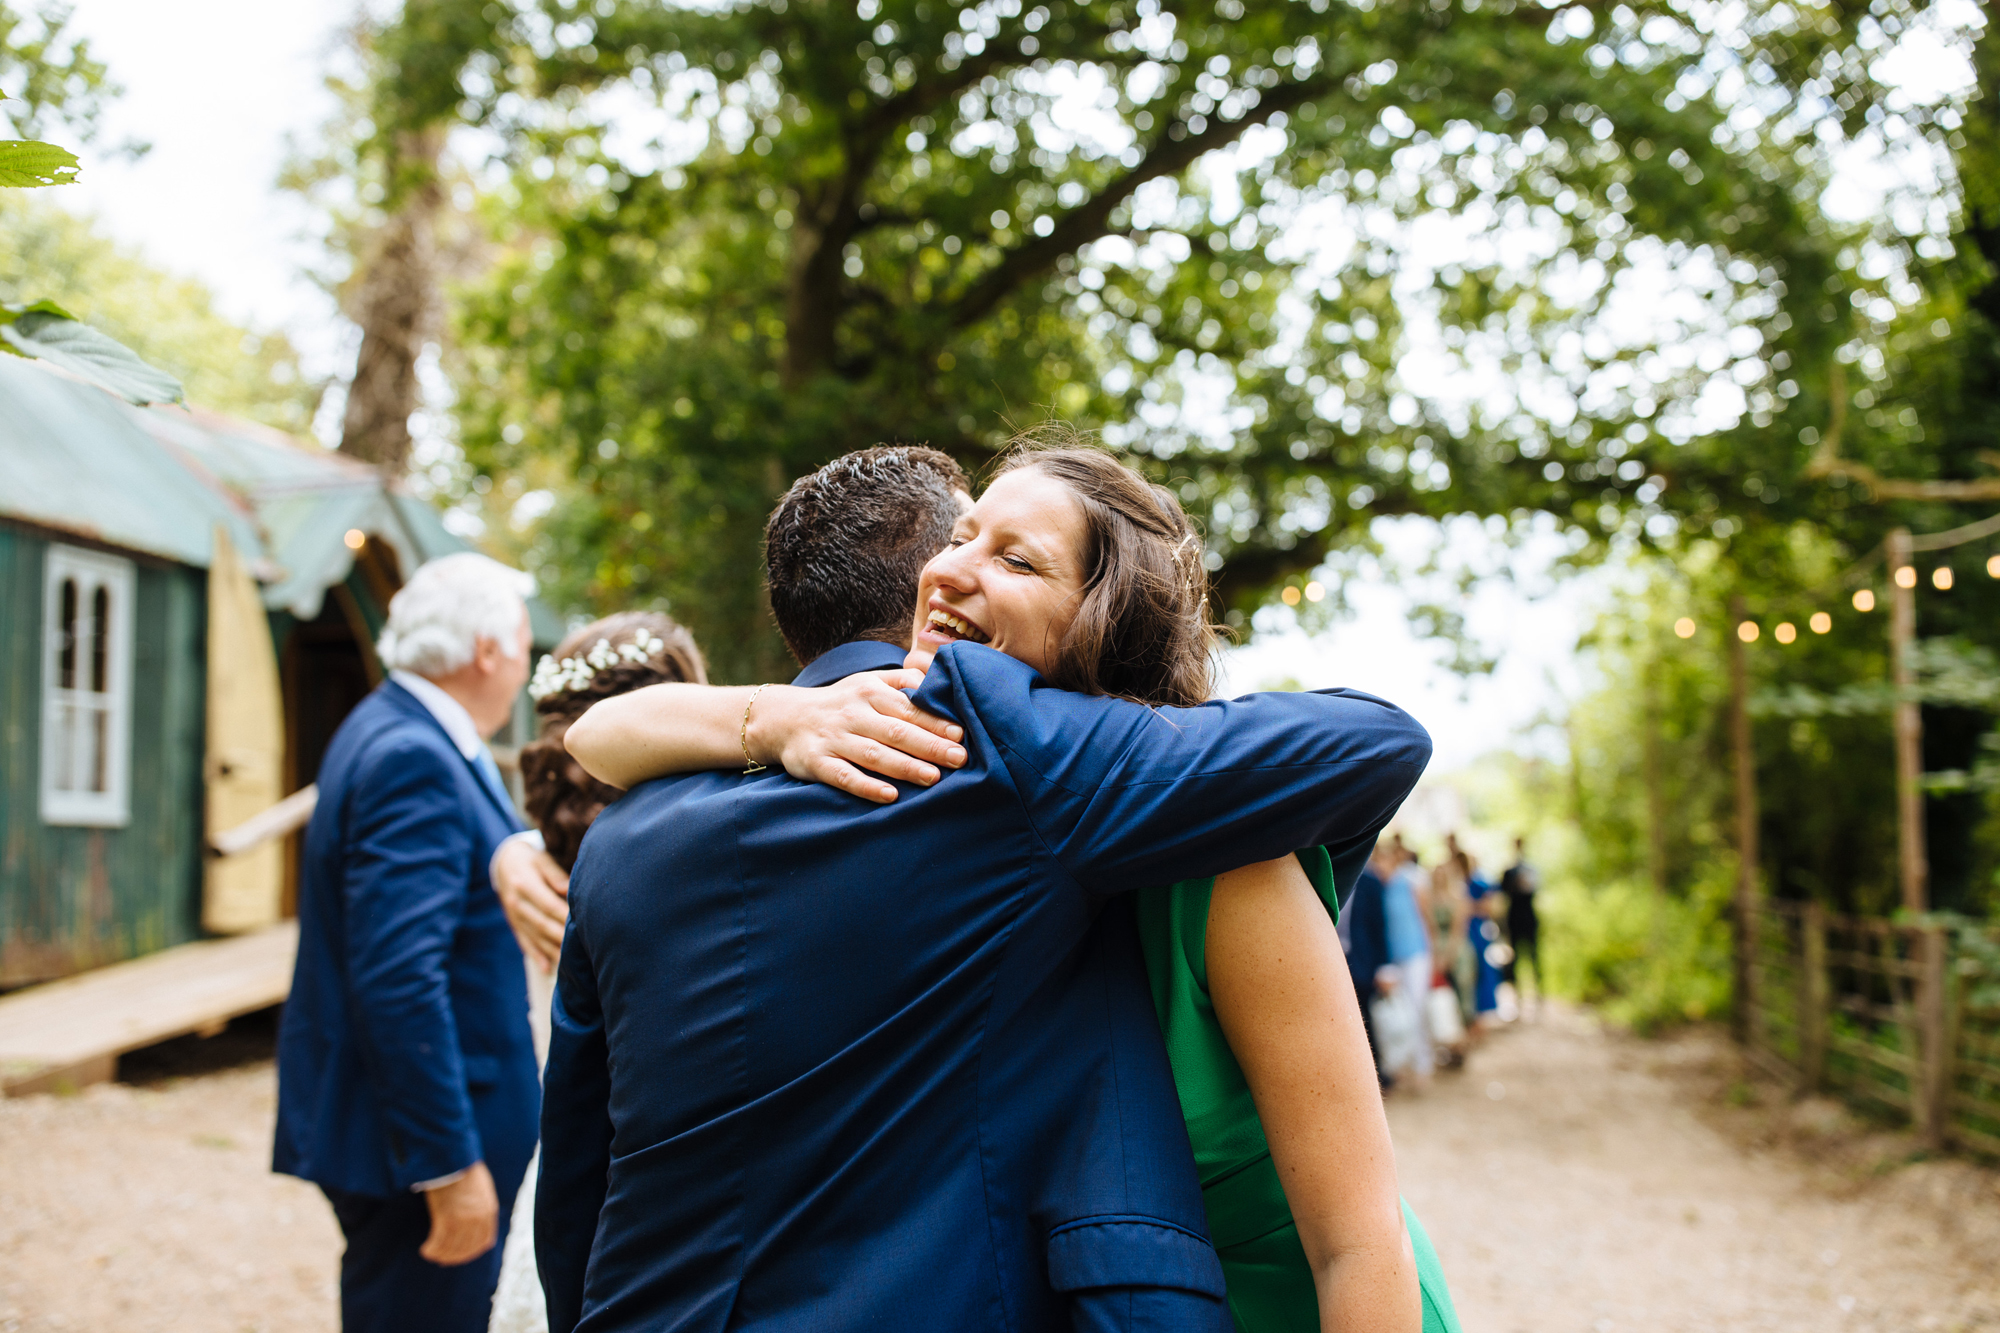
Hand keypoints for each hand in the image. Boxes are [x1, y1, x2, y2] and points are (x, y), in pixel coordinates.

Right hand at [419, 1160, 498, 1265]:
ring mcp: (463, 1220)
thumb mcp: (483, 1190)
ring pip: (451, 1248)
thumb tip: (479, 1222)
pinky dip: (431, 1249)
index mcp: (489, 1211)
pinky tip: (425, 1249)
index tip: (460, 1255)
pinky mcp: (447, 1219)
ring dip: (440, 1254)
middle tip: (442, 1259)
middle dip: (453, 1257)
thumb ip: (482, 1208)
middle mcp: (478, 1219)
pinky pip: (439, 1242)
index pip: (484, 1242)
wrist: (453, 1159)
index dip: (471, 1252)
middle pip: (466, 1248)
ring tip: (431, 1253)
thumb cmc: (464, 1171)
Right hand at [492, 838, 568, 970]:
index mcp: (525, 884)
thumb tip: (569, 888)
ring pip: (535, 937)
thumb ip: (555, 875)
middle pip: (542, 924)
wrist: (504, 863)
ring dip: (552, 951)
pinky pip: (525, 942)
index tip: (583, 926)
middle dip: (561, 938)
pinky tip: (547, 968)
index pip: (549, 904)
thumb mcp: (542, 859)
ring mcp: (514, 916)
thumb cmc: (531, 860)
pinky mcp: (514, 925)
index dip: (564, 916)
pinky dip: (536, 955)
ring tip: (569, 963)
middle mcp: (517, 903)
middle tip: (581, 949)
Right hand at [749, 670, 966, 804]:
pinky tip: (890, 796)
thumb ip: (903, 681)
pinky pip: (844, 776)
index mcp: (870, 692)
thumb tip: (940, 679)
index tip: (962, 734)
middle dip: (930, 745)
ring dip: (905, 766)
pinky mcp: (817, 762)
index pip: (909, 708)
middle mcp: (853, 714)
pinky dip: (866, 786)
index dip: (936, 721)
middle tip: (960, 758)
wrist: (784, 718)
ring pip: (873, 754)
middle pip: (896, 731)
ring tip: (933, 777)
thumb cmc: (841, 702)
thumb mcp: (868, 681)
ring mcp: (835, 739)